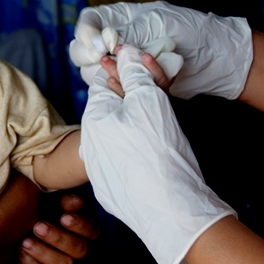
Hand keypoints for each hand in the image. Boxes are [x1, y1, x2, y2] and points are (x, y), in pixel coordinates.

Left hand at [19, 193, 98, 263]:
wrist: (24, 235)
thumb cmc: (44, 217)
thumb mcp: (55, 206)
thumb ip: (65, 202)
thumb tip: (74, 201)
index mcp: (87, 233)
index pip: (93, 231)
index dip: (80, 225)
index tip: (64, 217)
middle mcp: (83, 254)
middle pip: (80, 249)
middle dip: (58, 238)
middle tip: (38, 227)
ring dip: (44, 252)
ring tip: (26, 241)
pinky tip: (22, 253)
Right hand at [70, 2, 252, 99]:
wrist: (216, 58)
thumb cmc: (192, 30)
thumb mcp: (160, 23)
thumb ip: (131, 31)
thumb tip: (105, 42)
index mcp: (120, 17)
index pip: (89, 22)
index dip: (86, 34)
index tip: (98, 46)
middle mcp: (115, 40)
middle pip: (81, 49)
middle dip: (87, 56)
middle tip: (103, 61)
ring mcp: (122, 63)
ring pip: (92, 72)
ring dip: (104, 74)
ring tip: (125, 73)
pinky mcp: (131, 83)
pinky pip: (113, 88)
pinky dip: (121, 87)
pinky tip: (135, 84)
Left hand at [80, 45, 235, 263]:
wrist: (174, 210)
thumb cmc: (160, 152)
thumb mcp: (149, 101)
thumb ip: (135, 73)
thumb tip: (125, 53)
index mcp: (93, 119)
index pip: (104, 81)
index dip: (127, 70)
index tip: (146, 66)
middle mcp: (90, 144)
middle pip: (112, 107)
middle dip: (136, 94)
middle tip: (161, 89)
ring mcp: (101, 169)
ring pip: (120, 133)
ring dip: (141, 120)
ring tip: (165, 124)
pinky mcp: (116, 188)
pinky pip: (125, 158)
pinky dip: (141, 148)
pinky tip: (160, 151)